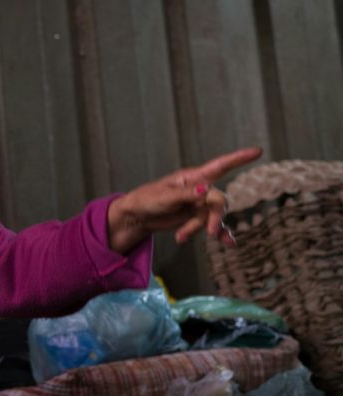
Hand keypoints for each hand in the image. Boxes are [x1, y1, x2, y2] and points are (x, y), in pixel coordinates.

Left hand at [106, 147, 262, 253]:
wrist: (137, 216)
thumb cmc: (147, 200)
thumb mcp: (164, 197)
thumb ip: (186, 194)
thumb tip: (206, 189)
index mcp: (192, 177)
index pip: (220, 166)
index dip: (239, 158)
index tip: (258, 151)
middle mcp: (200, 189)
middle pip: (218, 201)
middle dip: (215, 217)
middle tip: (210, 233)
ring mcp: (200, 204)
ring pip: (212, 216)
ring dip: (199, 228)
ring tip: (181, 237)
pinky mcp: (197, 217)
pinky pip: (214, 225)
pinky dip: (221, 234)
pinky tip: (230, 244)